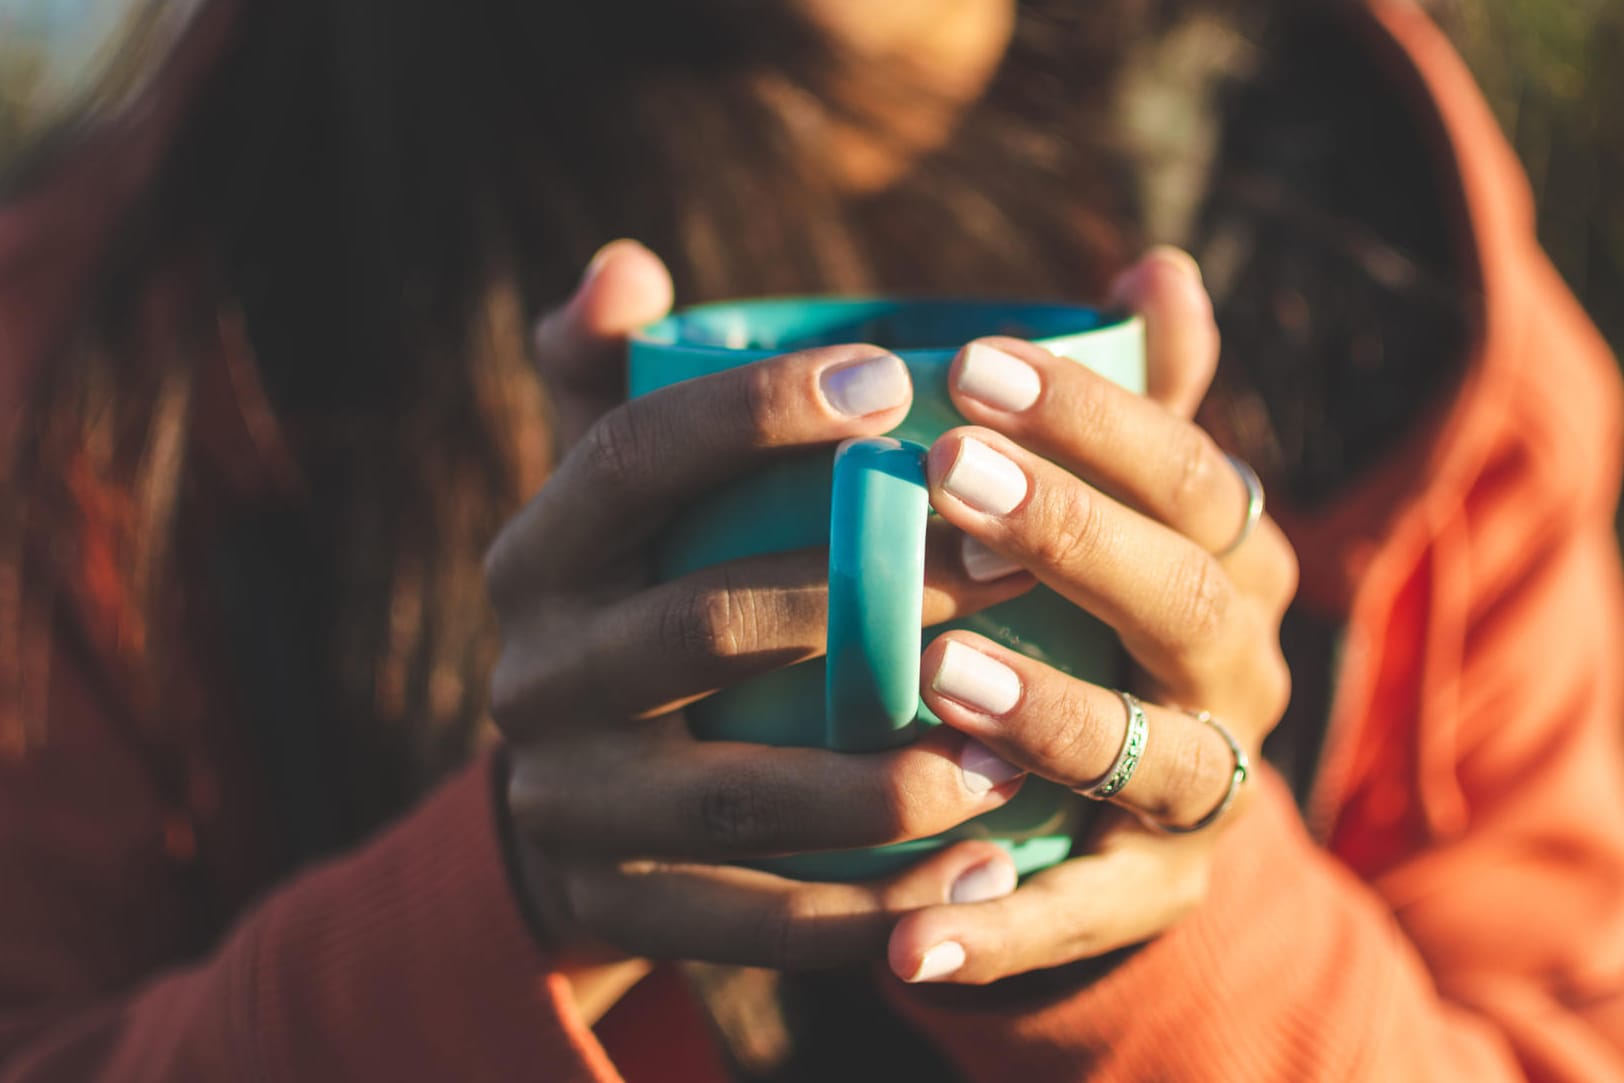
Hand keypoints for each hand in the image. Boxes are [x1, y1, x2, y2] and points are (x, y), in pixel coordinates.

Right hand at [488, 253, 1043, 1005]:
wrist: (581, 810)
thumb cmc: (645, 605)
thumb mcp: (624, 501)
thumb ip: (628, 380)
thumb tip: (626, 267)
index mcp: (539, 553)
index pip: (628, 458)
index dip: (751, 413)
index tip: (894, 380)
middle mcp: (532, 675)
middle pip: (698, 624)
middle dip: (869, 596)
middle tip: (1019, 563)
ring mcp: (569, 804)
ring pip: (738, 793)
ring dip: (886, 777)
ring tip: (1019, 756)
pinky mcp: (618, 909)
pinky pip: (757, 924)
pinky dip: (874, 913)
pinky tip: (985, 880)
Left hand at [886, 248, 1297, 984]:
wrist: (1118, 786)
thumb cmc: (1089, 604)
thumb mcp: (1113, 501)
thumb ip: (1130, 395)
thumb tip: (1157, 264)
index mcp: (1230, 556)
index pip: (1190, 469)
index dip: (1094, 414)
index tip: (966, 361)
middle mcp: (1236, 666)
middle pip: (1187, 597)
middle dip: (1073, 533)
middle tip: (946, 474)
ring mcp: (1205, 786)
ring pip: (1154, 753)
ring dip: (1053, 713)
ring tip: (938, 674)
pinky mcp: (1154, 888)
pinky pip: (1088, 913)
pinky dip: (1006, 922)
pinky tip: (909, 926)